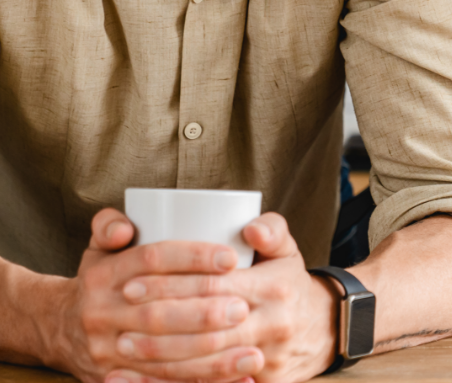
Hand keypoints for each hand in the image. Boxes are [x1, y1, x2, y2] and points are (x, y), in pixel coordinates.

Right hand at [45, 209, 252, 382]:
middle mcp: (102, 313)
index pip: (153, 259)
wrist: (59, 328)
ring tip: (251, 354)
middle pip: (158, 314)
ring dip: (209, 359)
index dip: (193, 257)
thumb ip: (110, 224)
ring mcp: (106, 352)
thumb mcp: (99, 244)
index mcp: (104, 274)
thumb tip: (125, 228)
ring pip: (161, 357)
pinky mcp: (114, 380)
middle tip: (243, 308)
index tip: (231, 258)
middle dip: (204, 313)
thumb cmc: (100, 275)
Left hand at [107, 213, 338, 382]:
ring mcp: (267, 359)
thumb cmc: (291, 283)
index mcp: (274, 287)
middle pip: (204, 327)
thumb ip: (272, 229)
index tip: (132, 281)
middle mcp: (271, 324)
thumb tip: (250, 227)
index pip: (213, 285)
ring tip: (122, 347)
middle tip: (120, 316)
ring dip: (159, 358)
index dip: (171, 284)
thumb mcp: (288, 251)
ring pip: (204, 362)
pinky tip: (143, 382)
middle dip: (157, 322)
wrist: (324, 329)